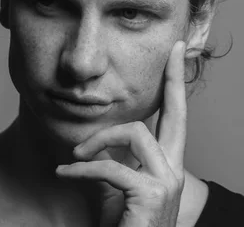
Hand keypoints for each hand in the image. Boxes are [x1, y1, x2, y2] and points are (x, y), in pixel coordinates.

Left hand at [55, 40, 187, 226]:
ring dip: (98, 141)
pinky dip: (82, 168)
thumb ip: (112, 166)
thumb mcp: (115, 193)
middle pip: (177, 112)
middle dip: (174, 78)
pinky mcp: (151, 194)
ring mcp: (167, 181)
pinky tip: (64, 174)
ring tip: (75, 157)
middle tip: (174, 49)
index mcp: (167, 166)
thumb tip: (93, 146)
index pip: (176, 118)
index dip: (177, 85)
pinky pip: (111, 167)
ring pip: (134, 133)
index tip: (178, 55)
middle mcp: (174, 169)